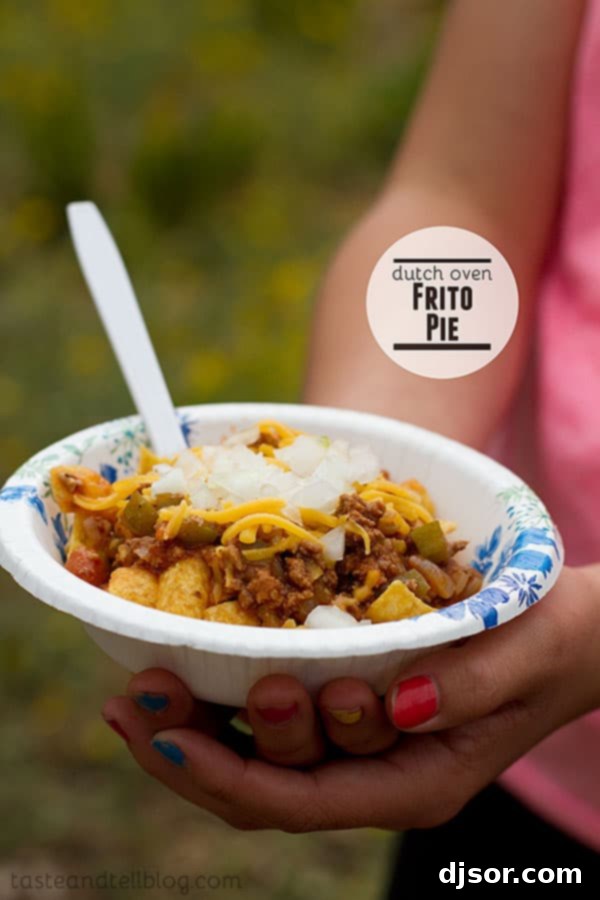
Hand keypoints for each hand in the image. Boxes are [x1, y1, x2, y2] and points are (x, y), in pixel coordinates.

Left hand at [101, 565, 599, 831]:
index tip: (163, 732)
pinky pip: (276, 725)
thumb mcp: (522, 655)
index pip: (301, 801)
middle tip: (138, 696)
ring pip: (260, 761)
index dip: (226, 773)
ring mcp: (362, 746)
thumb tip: (392, 704)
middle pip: (265, 790)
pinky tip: (188, 669)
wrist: (571, 634)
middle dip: (193, 750)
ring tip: (141, 684)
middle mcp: (378, 774)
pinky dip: (226, 703)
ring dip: (196, 727)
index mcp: (416, 781)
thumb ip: (466, 686)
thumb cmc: (553, 640)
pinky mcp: (354, 708)